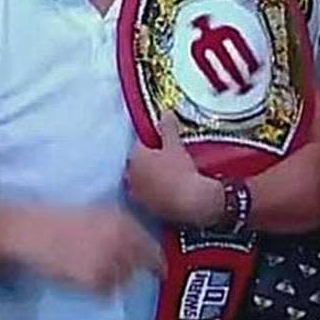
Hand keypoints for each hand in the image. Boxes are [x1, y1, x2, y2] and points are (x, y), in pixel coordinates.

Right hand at [10, 207, 162, 293]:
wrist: (31, 231)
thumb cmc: (57, 219)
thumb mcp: (95, 213)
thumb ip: (119, 226)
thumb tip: (139, 245)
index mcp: (122, 220)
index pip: (151, 249)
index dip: (153, 261)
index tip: (155, 270)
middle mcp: (122, 239)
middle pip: (138, 267)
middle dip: (130, 270)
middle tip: (111, 269)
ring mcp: (110, 260)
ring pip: (122, 281)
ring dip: (112, 279)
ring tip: (90, 268)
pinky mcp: (95, 278)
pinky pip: (104, 292)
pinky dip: (96, 288)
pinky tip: (81, 276)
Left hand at [125, 112, 222, 227]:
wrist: (189, 205)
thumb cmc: (180, 172)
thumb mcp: (175, 146)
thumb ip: (168, 128)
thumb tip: (166, 112)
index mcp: (135, 156)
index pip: (139, 143)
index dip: (152, 142)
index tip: (163, 142)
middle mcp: (129, 174)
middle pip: (138, 162)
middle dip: (148, 160)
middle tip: (166, 158)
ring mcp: (136, 193)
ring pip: (141, 179)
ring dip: (150, 176)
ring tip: (168, 175)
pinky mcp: (144, 208)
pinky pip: (147, 194)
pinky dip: (154, 191)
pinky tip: (167, 191)